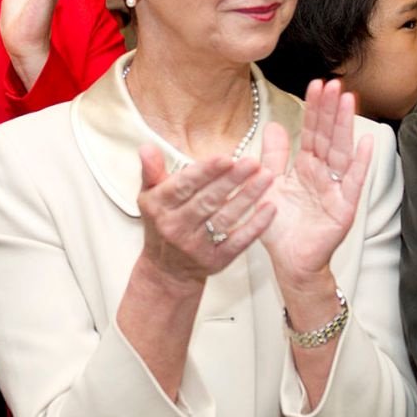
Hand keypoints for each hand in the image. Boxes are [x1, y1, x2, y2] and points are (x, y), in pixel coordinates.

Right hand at [137, 148, 276, 286]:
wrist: (166, 270)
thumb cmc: (161, 223)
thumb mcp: (149, 196)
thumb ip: (151, 170)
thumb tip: (146, 147)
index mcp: (159, 207)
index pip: (184, 186)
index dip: (205, 172)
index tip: (226, 158)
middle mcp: (175, 227)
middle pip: (208, 201)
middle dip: (232, 181)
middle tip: (254, 162)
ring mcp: (196, 246)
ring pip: (225, 219)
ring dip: (248, 197)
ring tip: (267, 177)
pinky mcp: (216, 260)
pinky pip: (238, 242)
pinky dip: (255, 226)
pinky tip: (270, 208)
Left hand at [256, 79, 372, 284]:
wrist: (289, 261)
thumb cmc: (280, 226)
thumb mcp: (269, 184)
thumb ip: (272, 156)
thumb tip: (272, 124)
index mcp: (307, 167)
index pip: (312, 132)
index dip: (315, 109)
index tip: (318, 84)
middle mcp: (324, 174)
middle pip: (329, 136)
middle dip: (332, 110)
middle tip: (335, 83)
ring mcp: (337, 189)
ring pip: (342, 152)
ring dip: (346, 126)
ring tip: (349, 100)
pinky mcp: (344, 208)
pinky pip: (353, 182)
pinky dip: (361, 163)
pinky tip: (366, 142)